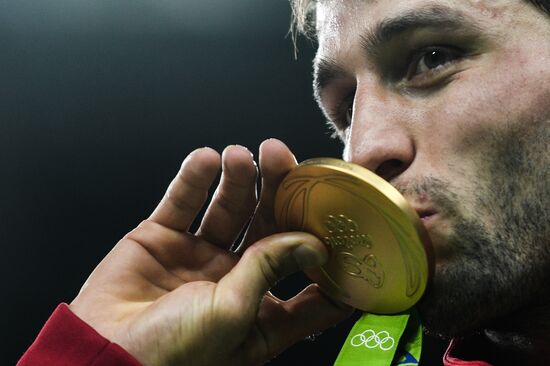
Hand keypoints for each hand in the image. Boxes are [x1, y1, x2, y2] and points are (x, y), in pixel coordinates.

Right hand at [69, 139, 352, 365]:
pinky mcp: (163, 238)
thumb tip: (312, 242)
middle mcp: (235, 281)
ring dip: (238, 178)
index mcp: (261, 313)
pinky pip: (183, 201)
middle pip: (269, 228)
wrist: (101, 352)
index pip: (310, 287)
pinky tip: (207, 159)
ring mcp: (199, 256)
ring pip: (228, 207)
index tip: (350, 227)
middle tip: (282, 159)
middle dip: (277, 192)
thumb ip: (270, 268)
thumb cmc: (171, 354)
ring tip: (241, 156)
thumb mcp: (234, 312)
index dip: (331, 260)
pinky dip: (195, 177)